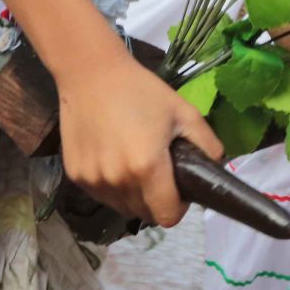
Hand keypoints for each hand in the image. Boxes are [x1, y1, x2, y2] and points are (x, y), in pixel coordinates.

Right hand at [57, 48, 223, 226]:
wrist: (90, 73)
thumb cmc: (140, 89)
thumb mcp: (183, 111)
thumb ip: (207, 144)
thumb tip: (214, 168)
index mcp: (147, 167)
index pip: (167, 217)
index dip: (178, 206)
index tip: (176, 186)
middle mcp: (118, 181)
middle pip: (145, 213)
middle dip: (156, 199)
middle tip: (157, 169)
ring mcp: (93, 180)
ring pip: (122, 207)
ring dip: (132, 194)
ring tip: (132, 161)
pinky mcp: (74, 175)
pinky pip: (102, 194)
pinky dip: (111, 185)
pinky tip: (111, 156)